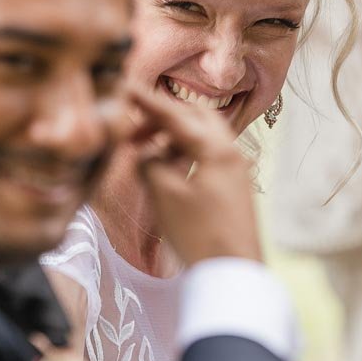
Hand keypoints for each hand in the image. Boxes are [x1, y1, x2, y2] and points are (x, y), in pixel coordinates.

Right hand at [125, 87, 261, 265]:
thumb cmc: (199, 235)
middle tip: (135, 133)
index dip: (147, 102)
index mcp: (215, 148)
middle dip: (164, 118)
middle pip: (195, 117)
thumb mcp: (164, 195)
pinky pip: (209, 156)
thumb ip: (150, 164)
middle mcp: (231, 152)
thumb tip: (146, 153)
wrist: (234, 272)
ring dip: (174, 138)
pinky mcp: (235, 187)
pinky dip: (186, 155)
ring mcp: (236, 170)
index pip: (175, 115)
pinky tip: (168, 173)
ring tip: (147, 156)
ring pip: (203, 137)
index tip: (126, 88)